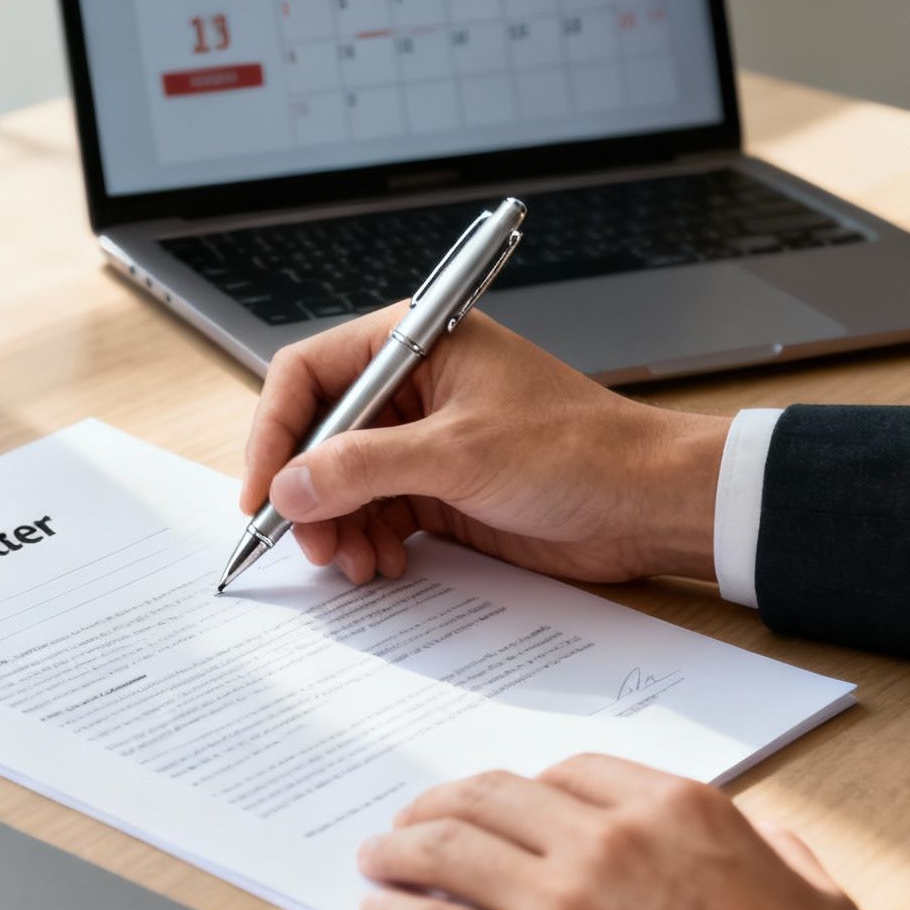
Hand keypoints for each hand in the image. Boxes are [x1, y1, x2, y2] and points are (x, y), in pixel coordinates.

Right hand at [239, 307, 729, 583]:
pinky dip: (367, 542)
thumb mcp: (458, 455)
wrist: (647, 504)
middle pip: (318, 436)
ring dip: (337, 528)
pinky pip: (375, 513)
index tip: (261, 493)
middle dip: (307, 494)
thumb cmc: (577, 451)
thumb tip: (289, 487)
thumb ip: (363, 468)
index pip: (308, 376)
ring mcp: (424, 439)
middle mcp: (411, 386)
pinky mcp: (440, 486)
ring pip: (342, 483)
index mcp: (414, 343)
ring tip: (356, 565)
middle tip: (310, 544)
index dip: (274, 433)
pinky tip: (384, 566)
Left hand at [358, 756, 899, 909]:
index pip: (571, 773)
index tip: (504, 804)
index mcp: (676, 811)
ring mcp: (556, 904)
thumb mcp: (819, 895)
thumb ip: (776, 849)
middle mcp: (606, 841)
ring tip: (377, 857)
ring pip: (447, 849)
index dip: (527, 788)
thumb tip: (756, 833)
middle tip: (413, 819)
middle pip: (493, 798)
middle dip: (443, 803)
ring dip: (399, 848)